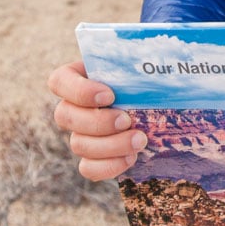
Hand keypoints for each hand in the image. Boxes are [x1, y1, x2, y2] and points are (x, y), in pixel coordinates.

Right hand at [48, 59, 145, 180]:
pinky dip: (109, 166)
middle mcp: (72, 106)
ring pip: (78, 144)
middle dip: (98, 122)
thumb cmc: (144, 75)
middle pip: (65, 117)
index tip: (109, 95)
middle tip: (127, 120)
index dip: (80, 91)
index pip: (59, 82)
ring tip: (140, 140)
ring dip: (110, 145)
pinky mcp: (92, 157)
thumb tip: (164, 57)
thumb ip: (140, 59)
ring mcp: (79, 133)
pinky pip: (88, 168)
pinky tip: (131, 157)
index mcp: (76, 78)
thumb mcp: (139, 62)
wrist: (154, 102)